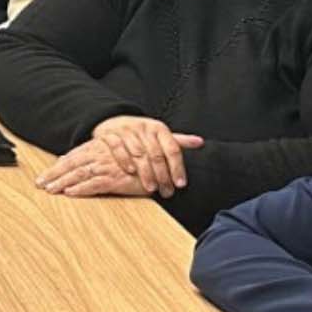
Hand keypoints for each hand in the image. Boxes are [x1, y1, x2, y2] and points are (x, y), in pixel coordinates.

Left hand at [36, 137, 147, 197]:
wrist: (159, 160)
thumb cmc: (136, 159)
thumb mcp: (112, 154)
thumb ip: (92, 156)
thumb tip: (69, 159)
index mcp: (98, 149)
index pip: (72, 158)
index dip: (56, 168)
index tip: (42, 177)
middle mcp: (100, 156)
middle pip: (71, 165)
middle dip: (54, 175)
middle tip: (39, 184)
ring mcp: (107, 167)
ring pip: (79, 174)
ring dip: (63, 182)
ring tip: (50, 190)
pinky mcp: (116, 179)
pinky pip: (95, 184)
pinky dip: (81, 189)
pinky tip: (70, 193)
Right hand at [89, 116, 203, 196]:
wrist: (113, 120)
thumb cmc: (141, 132)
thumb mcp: (160, 134)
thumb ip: (178, 140)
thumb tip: (200, 142)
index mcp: (159, 128)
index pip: (172, 149)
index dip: (178, 167)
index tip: (180, 184)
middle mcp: (144, 128)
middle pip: (156, 154)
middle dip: (163, 175)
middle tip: (167, 191)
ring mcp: (126, 130)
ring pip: (139, 153)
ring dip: (146, 172)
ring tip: (151, 188)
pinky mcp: (110, 134)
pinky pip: (118, 148)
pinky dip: (124, 160)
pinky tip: (131, 172)